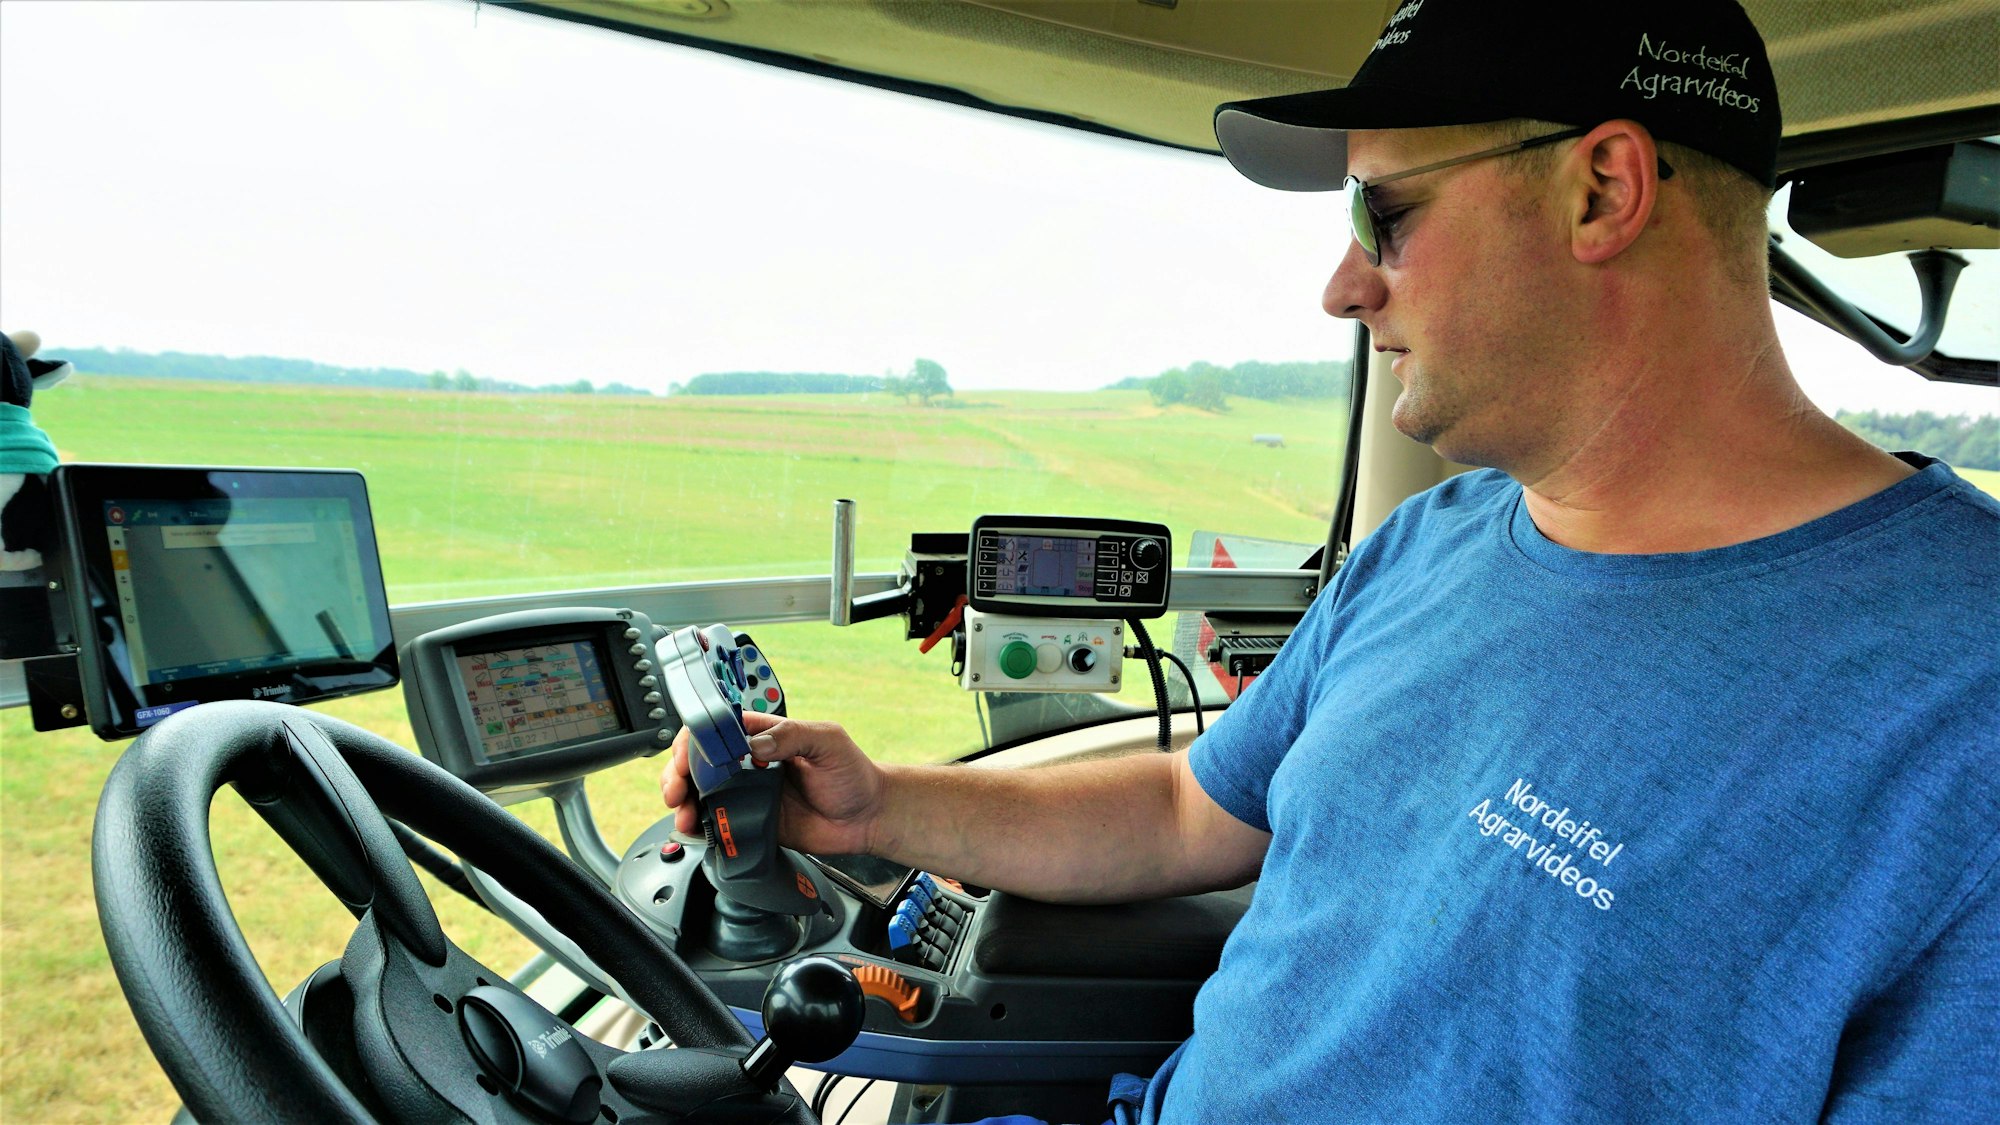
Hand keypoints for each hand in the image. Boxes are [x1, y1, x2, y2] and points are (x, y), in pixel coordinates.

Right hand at [660, 710, 886, 856]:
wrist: (867, 818)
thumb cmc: (852, 773)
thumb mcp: (828, 741)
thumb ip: (791, 735)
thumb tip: (755, 745)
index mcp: (763, 736)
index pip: (716, 729)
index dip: (694, 741)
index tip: (686, 757)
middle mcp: (749, 764)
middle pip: (699, 763)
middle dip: (678, 774)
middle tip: (677, 791)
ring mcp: (748, 794)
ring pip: (702, 794)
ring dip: (684, 803)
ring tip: (683, 816)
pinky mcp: (752, 823)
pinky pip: (719, 824)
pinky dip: (701, 828)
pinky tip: (696, 832)